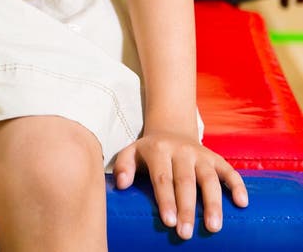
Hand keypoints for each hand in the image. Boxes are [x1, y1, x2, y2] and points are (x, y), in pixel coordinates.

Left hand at [113, 131, 247, 239]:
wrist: (171, 130)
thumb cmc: (149, 151)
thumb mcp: (131, 152)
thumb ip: (123, 166)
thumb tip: (120, 185)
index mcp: (159, 150)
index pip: (162, 177)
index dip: (165, 200)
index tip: (168, 222)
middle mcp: (182, 151)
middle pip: (185, 181)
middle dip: (187, 208)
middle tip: (186, 233)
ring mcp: (201, 154)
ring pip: (209, 178)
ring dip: (213, 202)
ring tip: (214, 227)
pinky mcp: (216, 158)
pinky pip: (229, 170)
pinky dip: (237, 185)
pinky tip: (242, 203)